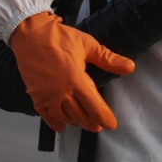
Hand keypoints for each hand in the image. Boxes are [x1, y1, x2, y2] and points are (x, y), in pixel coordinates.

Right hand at [10, 11, 134, 132]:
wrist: (30, 35)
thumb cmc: (61, 38)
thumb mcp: (87, 45)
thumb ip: (108, 59)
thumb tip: (131, 67)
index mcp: (76, 81)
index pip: (94, 107)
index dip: (104, 117)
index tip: (111, 124)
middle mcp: (61, 93)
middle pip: (79, 115)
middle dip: (91, 122)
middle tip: (98, 126)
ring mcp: (47, 96)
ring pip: (64, 117)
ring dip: (75, 122)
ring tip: (83, 123)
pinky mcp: (35, 96)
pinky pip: (46, 116)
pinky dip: (55, 123)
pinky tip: (61, 126)